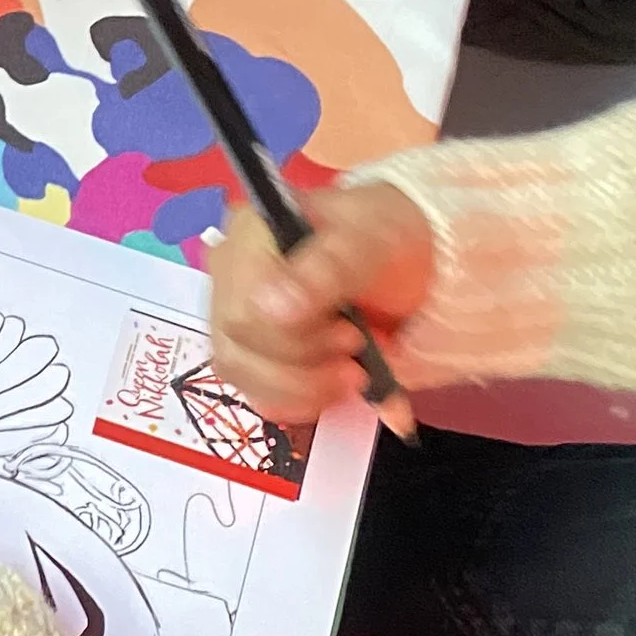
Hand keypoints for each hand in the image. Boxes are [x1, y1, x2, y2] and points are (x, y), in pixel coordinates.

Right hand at [204, 187, 433, 425]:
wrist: (407, 259)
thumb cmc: (383, 239)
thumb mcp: (370, 242)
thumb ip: (327, 270)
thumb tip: (270, 311)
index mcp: (248, 234)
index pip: (242, 310)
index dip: (292, 340)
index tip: (352, 336)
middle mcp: (228, 273)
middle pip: (237, 347)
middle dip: (303, 368)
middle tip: (358, 358)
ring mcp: (233, 312)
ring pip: (240, 374)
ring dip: (302, 389)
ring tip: (351, 374)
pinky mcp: (249, 348)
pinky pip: (253, 391)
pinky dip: (298, 401)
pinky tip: (330, 388)